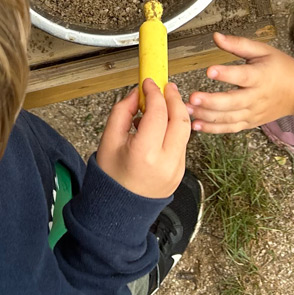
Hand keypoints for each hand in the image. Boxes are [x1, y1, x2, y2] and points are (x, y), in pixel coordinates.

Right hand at [96, 81, 190, 198]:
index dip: (154, 93)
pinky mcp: (181, 172)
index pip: (158, 113)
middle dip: (174, 98)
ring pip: (185, 130)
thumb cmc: (110, 177)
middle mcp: (166, 162)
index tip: (149, 82)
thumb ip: (123, 111)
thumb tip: (138, 93)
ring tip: (162, 103)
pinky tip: (161, 125)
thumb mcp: (109, 140)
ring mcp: (177, 169)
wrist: (117, 212)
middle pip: (180, 119)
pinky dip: (174, 129)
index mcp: (145, 154)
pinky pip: (181, 143)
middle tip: (165, 86)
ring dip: (176, 112)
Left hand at [186, 33, 293, 133]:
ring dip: (207, 116)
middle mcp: (256, 97)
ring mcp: (253, 112)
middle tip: (192, 97)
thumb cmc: (281, 68)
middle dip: (211, 101)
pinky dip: (213, 129)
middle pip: (232, 102)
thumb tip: (217, 37)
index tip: (209, 70)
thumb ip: (238, 44)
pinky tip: (197, 125)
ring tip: (188, 110)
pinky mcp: (250, 122)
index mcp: (260, 76)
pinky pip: (230, 128)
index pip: (242, 75)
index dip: (226, 74)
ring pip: (229, 118)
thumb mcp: (262, 50)